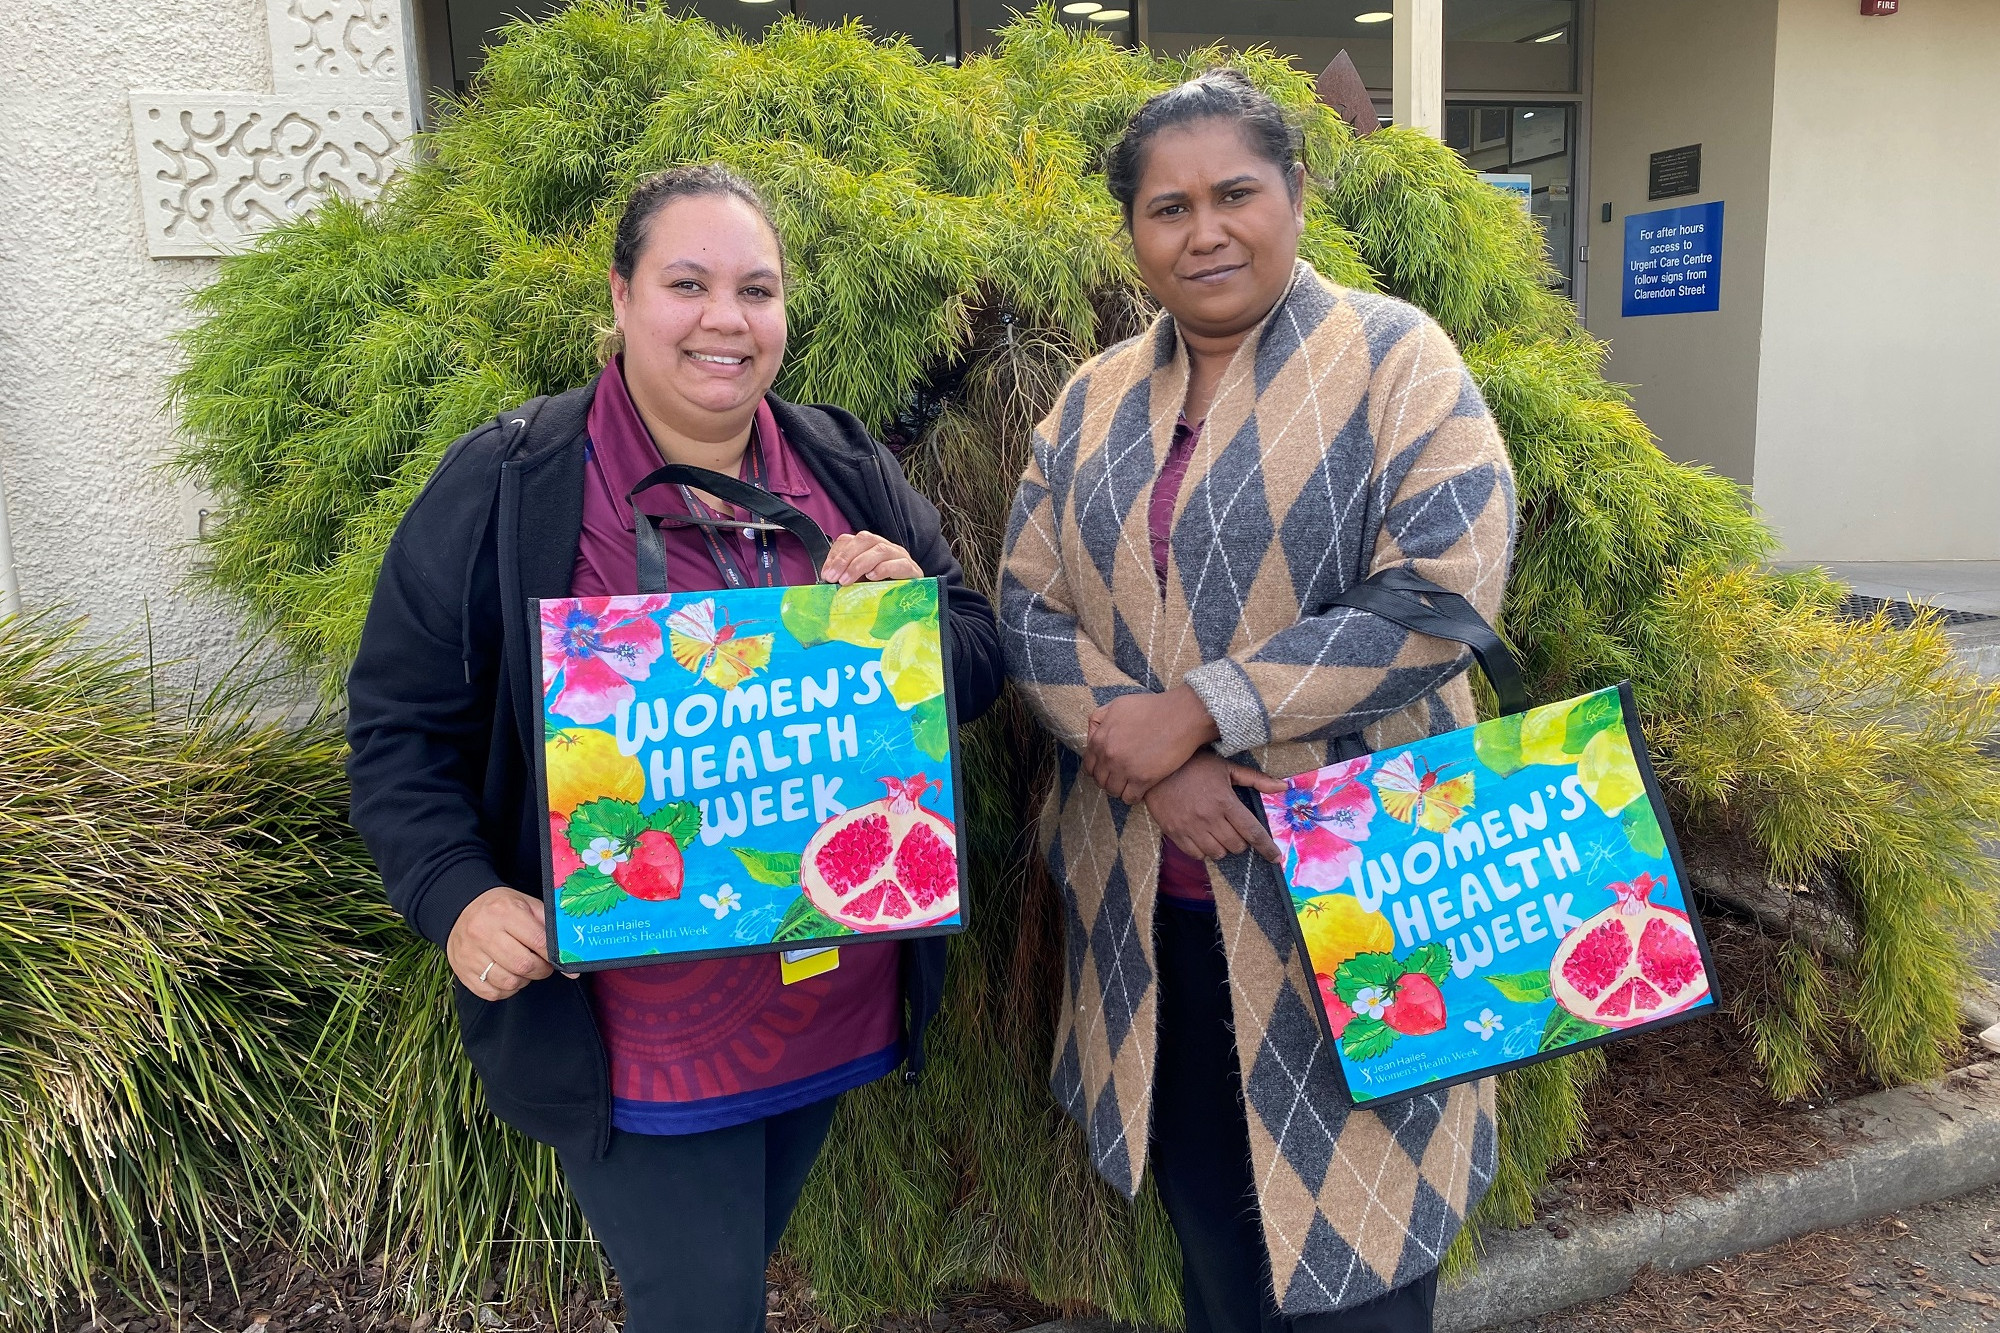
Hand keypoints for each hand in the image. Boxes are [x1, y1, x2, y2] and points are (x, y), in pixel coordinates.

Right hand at [448, 887, 555, 999]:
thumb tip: (571, 963)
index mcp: (504, 912)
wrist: (462, 908)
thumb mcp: (527, 905)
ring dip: (524, 980)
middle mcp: (484, 933)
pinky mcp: (462, 970)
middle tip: (542, 965)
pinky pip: (492, 993)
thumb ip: (550, 929)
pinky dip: (506, 990)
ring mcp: (470, 954)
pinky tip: (508, 976)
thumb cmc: (501, 908)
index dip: (553, 955)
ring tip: (524, 969)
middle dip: (541, 970)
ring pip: (509, 982)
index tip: (557, 958)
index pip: (538, 941)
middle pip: (523, 965)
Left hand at [822, 531, 921, 584]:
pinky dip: (883, 569)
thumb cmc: (883, 592)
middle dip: (845, 558)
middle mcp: (884, 547)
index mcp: (869, 548)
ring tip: (847, 581)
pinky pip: (899, 564)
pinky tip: (872, 578)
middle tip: (833, 578)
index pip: (849, 540)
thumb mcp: (859, 584)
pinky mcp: (912, 569)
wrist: (912, 602)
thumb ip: (846, 579)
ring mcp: (899, 556)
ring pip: (880, 549)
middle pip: (864, 540)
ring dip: (859, 564)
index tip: (826, 574)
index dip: (836, 554)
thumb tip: (828, 583)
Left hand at [1083, 685, 1222, 803]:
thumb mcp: (1118, 705)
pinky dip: (1133, 796)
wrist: (1180, 716)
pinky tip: (1140, 789)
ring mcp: (1125, 768)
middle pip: (1100, 780)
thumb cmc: (1152, 708)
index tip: (1108, 769)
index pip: (1088, 766)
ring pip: (1112, 791)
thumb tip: (1092, 735)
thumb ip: (1099, 719)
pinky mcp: (1143, 779)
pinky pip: (1129, 798)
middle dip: (1108, 780)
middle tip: (1120, 777)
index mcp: (1100, 739)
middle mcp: (1109, 755)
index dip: (1098, 769)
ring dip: (1120, 789)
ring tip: (1130, 783)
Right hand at [1144, 751, 1285, 863]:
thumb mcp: (1226, 767)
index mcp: (1225, 801)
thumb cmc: (1195, 765)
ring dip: (1223, 848)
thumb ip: (1256, 779)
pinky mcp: (1174, 833)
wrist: (1157, 768)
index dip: (1266, 848)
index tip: (1276, 858)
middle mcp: (1209, 817)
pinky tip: (1204, 838)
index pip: (1252, 831)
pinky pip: (1196, 855)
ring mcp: (1190, 827)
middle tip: (1235, 830)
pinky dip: (1204, 851)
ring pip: (1217, 853)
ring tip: (1219, 834)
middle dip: (1241, 842)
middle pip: (1236, 845)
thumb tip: (1283, 786)